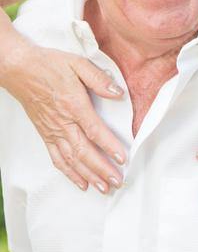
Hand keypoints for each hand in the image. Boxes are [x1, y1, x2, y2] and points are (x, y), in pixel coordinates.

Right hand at [1, 35, 125, 192]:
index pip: (94, 130)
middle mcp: (62, 122)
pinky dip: (69, 173)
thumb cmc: (50, 65)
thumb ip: (99, 79)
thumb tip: (118, 93)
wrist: (21, 70)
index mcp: (73, 104)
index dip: (109, 146)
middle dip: (102, 169)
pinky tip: (81, 182)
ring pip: (71, 160)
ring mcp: (52, 131)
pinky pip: (57, 159)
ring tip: (104, 187)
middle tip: (118, 181)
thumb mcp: (78, 64)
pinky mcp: (45, 135)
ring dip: (89, 175)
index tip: (122, 158)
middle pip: (84, 151)